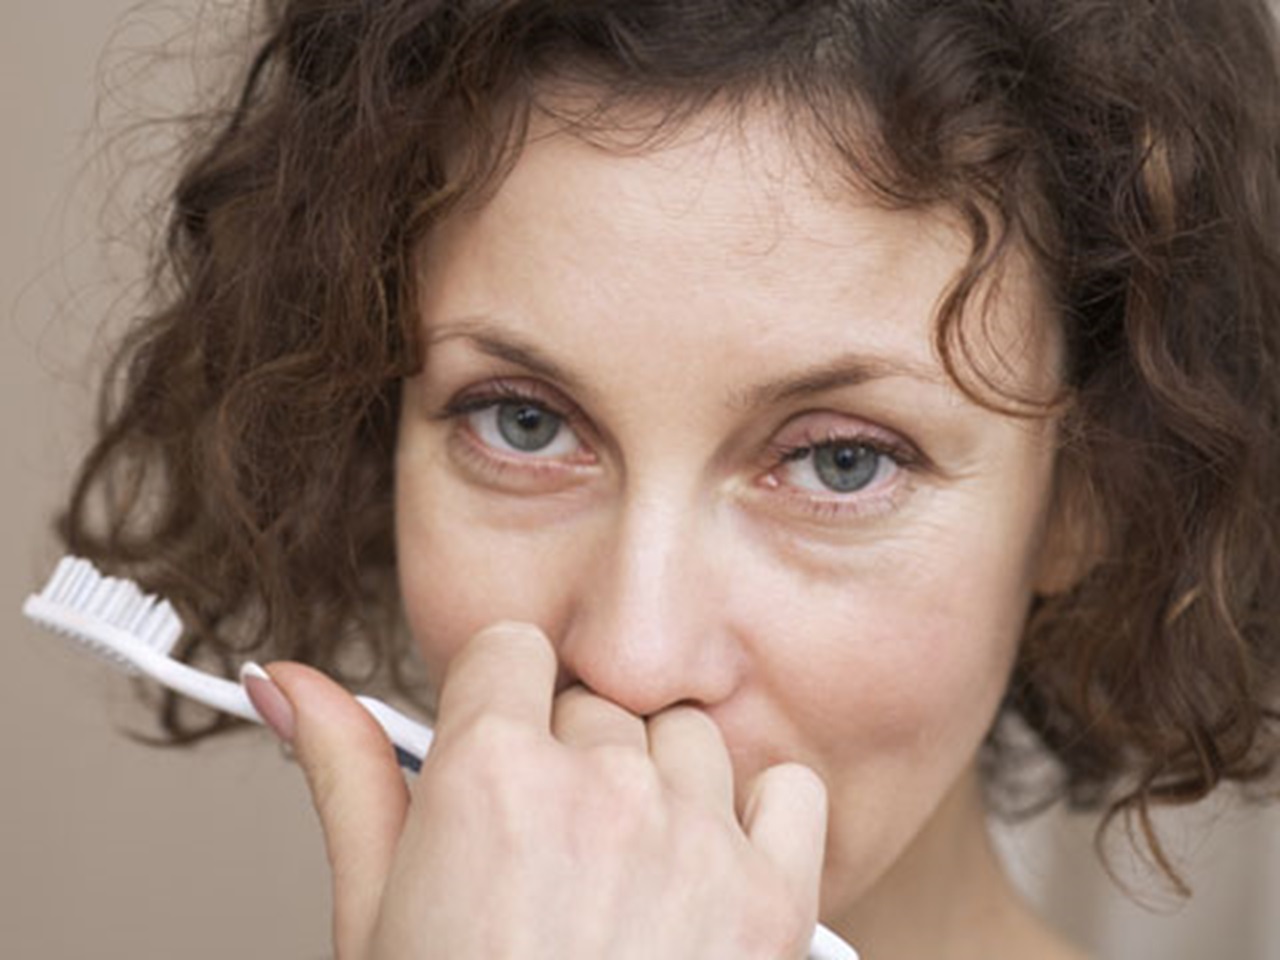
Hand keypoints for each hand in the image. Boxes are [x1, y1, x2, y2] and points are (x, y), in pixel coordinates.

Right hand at [256, 622, 827, 959]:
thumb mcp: (372, 915)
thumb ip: (347, 775)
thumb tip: (290, 682)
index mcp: (492, 778)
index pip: (512, 648)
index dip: (499, 700)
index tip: (500, 744)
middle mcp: (601, 789)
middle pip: (594, 703)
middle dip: (568, 758)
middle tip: (547, 851)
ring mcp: (696, 840)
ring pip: (684, 738)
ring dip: (656, 786)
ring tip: (620, 874)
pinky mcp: (774, 897)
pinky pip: (788, 791)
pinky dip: (755, 818)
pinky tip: (706, 871)